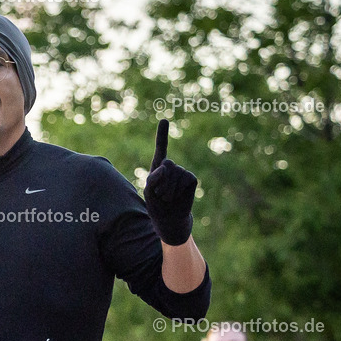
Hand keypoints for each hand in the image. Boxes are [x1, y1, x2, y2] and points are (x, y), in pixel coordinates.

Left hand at [144, 119, 197, 245]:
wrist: (170, 220)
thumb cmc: (157, 206)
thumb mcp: (149, 192)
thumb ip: (153, 178)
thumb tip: (165, 166)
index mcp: (159, 167)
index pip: (161, 148)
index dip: (163, 135)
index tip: (164, 120)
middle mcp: (171, 167)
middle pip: (166, 165)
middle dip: (161, 183)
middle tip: (161, 195)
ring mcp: (183, 172)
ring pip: (174, 175)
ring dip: (168, 191)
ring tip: (168, 198)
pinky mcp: (191, 179)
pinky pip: (184, 180)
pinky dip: (178, 191)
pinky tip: (177, 197)